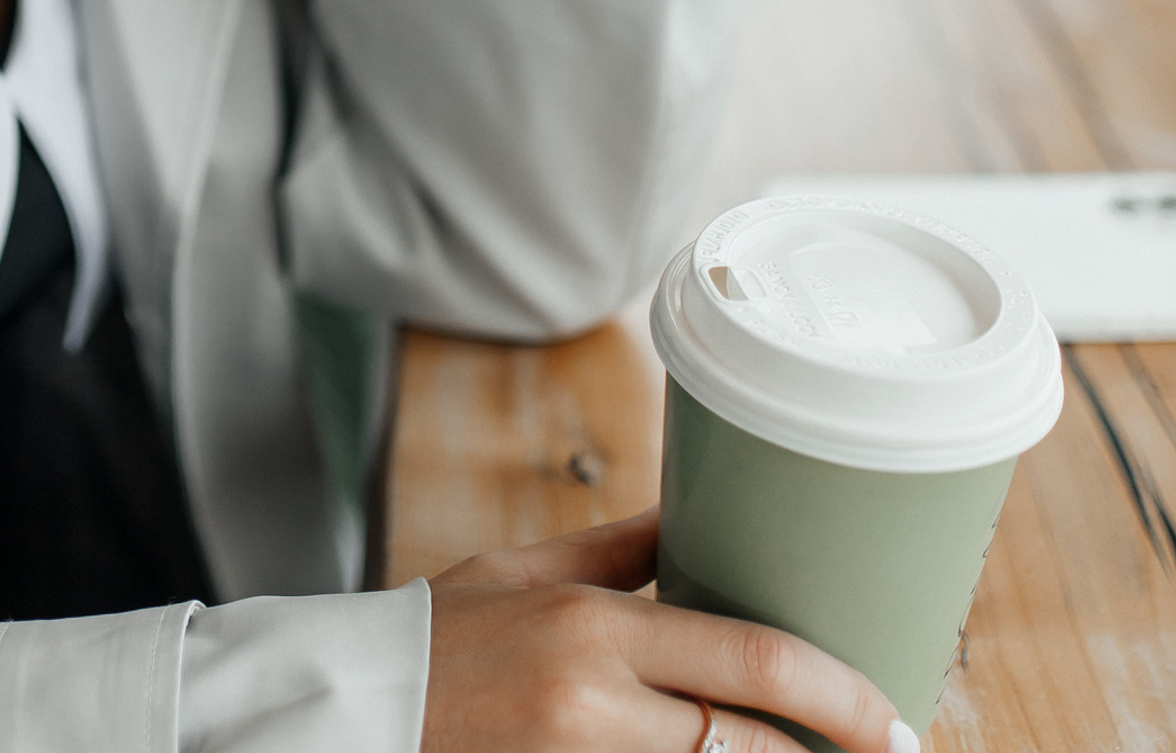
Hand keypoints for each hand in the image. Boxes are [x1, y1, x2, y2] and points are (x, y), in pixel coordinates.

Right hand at [425, 510, 913, 752]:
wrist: (350, 710)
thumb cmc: (433, 636)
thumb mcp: (518, 572)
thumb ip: (615, 553)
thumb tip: (692, 516)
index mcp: (590, 625)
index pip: (747, 658)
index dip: (839, 693)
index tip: (894, 719)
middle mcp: (595, 700)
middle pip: (751, 738)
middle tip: (896, 752)